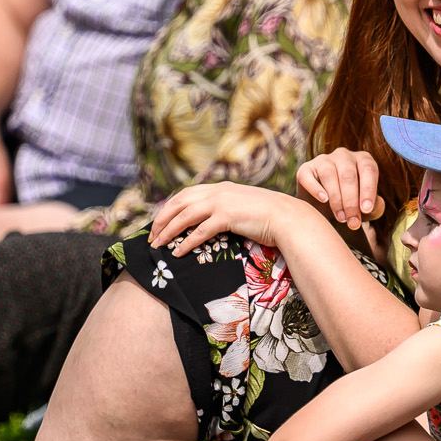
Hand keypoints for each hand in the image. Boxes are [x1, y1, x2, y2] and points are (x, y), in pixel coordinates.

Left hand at [145, 182, 302, 257]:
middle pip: (179, 203)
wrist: (288, 217)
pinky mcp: (227, 217)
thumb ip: (227, 208)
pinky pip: (200, 231)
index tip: (160, 221)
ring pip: (185, 216)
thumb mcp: (243, 206)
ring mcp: (222, 203)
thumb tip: (214, 220)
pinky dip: (186, 242)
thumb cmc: (268, 216)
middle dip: (162, 219)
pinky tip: (178, 253)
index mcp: (220, 188)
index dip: (169, 208)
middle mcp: (218, 191)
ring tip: (158, 245)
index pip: (186, 194)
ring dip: (168, 231)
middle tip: (152, 236)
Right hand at [297, 148, 385, 230]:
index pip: (369, 170)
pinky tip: (323, 200)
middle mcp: (344, 155)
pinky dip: (315, 188)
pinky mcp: (305, 169)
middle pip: (348, 175)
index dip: (368, 190)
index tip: (366, 210)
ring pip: (329, 175)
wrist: (326, 211)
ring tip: (340, 217)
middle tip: (352, 222)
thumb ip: (375, 206)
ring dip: (336, 199)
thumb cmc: (352, 207)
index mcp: (363, 160)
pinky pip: (309, 176)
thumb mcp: (367, 208)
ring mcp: (323, 160)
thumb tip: (371, 206)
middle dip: (351, 202)